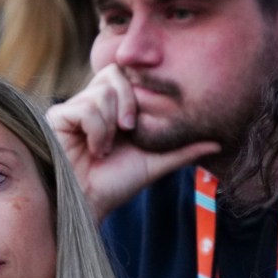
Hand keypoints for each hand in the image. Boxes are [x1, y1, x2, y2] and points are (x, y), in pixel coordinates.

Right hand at [47, 63, 219, 220]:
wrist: (88, 205)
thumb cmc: (116, 185)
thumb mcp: (155, 164)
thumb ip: (183, 151)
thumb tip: (218, 142)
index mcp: (113, 108)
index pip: (128, 75)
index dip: (139, 89)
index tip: (142, 123)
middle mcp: (92, 103)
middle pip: (115, 72)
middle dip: (129, 101)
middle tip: (131, 129)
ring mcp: (74, 107)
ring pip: (103, 92)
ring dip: (112, 124)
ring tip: (107, 148)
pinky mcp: (59, 116)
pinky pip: (87, 107)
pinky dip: (97, 131)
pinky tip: (94, 149)